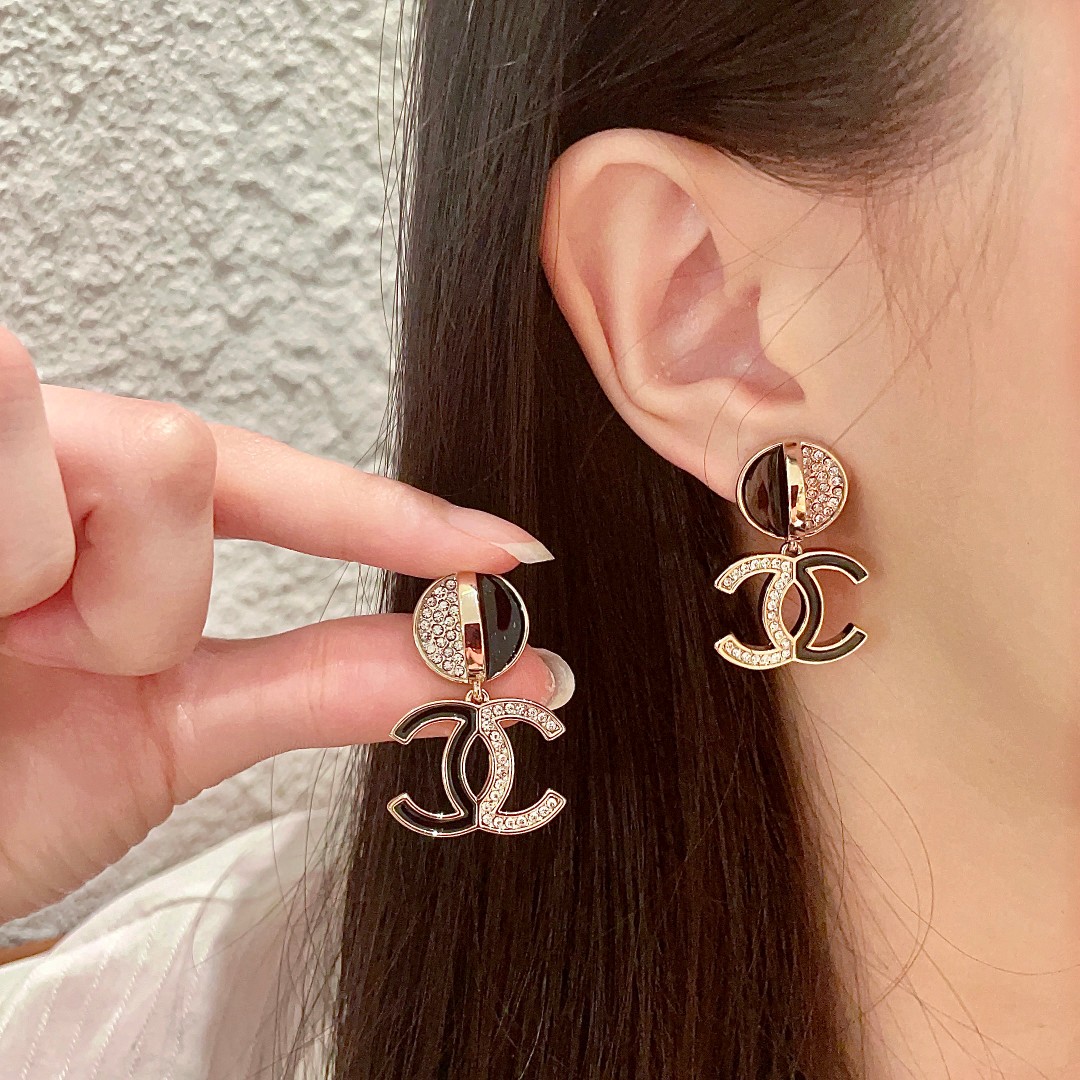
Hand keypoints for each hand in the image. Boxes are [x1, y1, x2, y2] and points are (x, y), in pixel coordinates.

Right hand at [0, 327, 571, 921]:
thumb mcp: (166, 729)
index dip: (382, 516)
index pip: (262, 479)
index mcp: (101, 509)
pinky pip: (25, 493)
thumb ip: (324, 683)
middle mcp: (34, 453)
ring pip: (141, 457)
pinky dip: (7, 583)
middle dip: (148, 591)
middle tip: (49, 655)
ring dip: (82, 604)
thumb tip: (492, 671)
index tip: (505, 552)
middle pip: (186, 450)